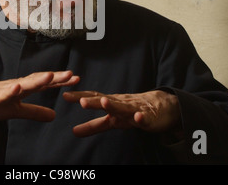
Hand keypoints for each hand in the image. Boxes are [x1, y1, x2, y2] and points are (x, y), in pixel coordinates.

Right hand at [0, 71, 78, 120]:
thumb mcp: (17, 110)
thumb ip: (35, 112)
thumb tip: (54, 116)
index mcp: (23, 89)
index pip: (45, 84)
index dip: (60, 81)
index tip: (76, 78)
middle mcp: (16, 86)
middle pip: (37, 80)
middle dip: (53, 77)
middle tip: (69, 74)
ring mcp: (4, 90)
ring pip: (21, 84)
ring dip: (35, 80)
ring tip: (49, 76)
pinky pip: (0, 95)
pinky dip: (9, 91)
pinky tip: (17, 87)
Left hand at [63, 90, 180, 136]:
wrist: (162, 106)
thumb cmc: (132, 112)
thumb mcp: (112, 120)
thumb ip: (93, 126)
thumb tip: (74, 132)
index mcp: (111, 103)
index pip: (94, 98)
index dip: (80, 96)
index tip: (65, 95)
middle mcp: (121, 103)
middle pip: (106, 101)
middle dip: (94, 101)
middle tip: (82, 101)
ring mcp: (135, 110)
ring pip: (124, 107)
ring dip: (114, 105)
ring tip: (105, 102)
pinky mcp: (149, 118)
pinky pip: (145, 118)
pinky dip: (141, 117)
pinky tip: (138, 118)